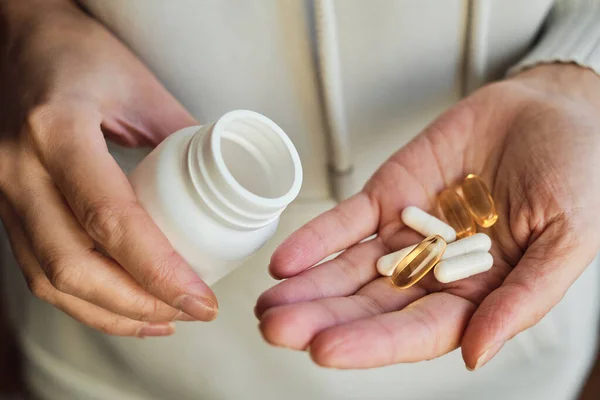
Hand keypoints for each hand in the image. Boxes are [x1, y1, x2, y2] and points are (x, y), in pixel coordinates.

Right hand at [0, 0, 216, 336]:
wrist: (19, 40)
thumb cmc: (81, 54)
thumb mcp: (141, 87)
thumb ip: (182, 141)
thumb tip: (224, 192)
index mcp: (57, 131)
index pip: (110, 219)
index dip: (159, 271)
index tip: (201, 299)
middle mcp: (18, 169)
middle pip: (72, 266)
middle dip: (138, 305)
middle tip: (191, 313)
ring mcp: (4, 192)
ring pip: (49, 279)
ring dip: (111, 313)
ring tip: (166, 320)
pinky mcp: (7, 207)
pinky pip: (39, 269)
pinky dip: (84, 299)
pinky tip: (124, 306)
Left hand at [255, 63, 599, 369]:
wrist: (550, 112)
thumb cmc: (574, 175)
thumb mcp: (568, 238)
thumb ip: (525, 297)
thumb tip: (476, 351)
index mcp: (477, 293)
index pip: (417, 330)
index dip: (372, 342)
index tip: (325, 349)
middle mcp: (433, 271)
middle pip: (370, 305)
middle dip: (322, 318)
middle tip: (276, 329)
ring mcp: (405, 233)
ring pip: (348, 268)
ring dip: (307, 287)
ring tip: (268, 306)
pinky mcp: (388, 196)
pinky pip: (346, 221)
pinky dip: (315, 238)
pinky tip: (285, 261)